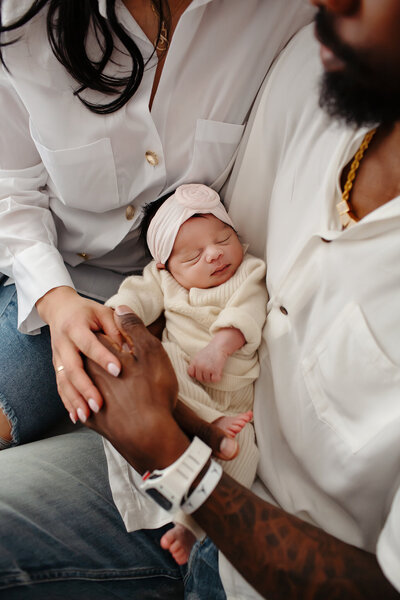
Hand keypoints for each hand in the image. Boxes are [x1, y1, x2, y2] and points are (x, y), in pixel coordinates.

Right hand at [36, 286, 122, 422]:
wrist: (59, 310)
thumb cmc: (87, 312)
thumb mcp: (103, 313)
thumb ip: (117, 328)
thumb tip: (130, 348)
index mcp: (76, 327)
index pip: (89, 344)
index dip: (103, 357)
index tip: (118, 370)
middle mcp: (63, 343)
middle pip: (72, 368)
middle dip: (85, 388)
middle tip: (99, 404)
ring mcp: (58, 357)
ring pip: (64, 382)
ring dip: (75, 400)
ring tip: (87, 415)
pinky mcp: (58, 368)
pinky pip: (61, 387)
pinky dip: (68, 403)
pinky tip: (77, 416)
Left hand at [84, 306, 238, 472]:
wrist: (149, 436)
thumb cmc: (153, 391)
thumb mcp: (150, 351)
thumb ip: (132, 326)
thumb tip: (120, 307)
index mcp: (98, 355)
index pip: (97, 337)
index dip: (110, 337)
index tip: (122, 342)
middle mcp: (88, 376)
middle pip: (87, 360)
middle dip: (98, 358)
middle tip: (122, 364)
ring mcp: (89, 400)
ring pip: (84, 385)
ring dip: (90, 383)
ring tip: (108, 384)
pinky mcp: (94, 422)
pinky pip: (86, 409)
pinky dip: (89, 405)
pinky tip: (95, 407)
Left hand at [188, 345, 227, 383]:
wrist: (219, 346)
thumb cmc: (210, 351)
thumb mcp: (199, 356)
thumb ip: (195, 364)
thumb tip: (193, 374)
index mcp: (194, 362)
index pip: (191, 373)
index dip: (196, 374)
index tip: (201, 372)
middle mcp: (199, 366)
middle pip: (199, 378)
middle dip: (204, 377)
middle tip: (210, 372)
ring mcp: (207, 369)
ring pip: (207, 380)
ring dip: (211, 377)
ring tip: (214, 370)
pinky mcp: (215, 371)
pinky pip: (214, 380)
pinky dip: (217, 377)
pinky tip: (219, 373)